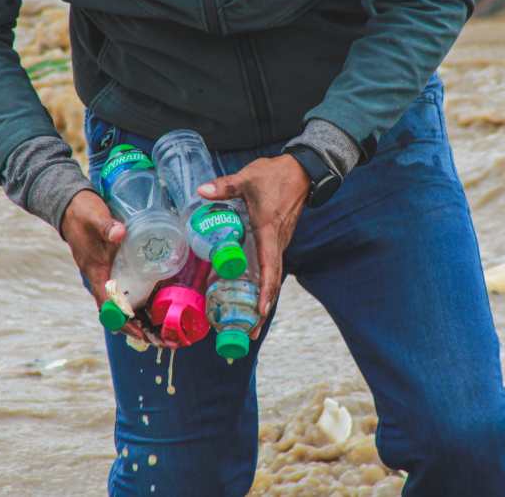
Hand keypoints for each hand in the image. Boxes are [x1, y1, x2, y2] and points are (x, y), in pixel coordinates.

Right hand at [61, 190, 156, 343]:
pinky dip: (144, 301)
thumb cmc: (83, 214)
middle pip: (120, 312)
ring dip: (144, 318)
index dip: (124, 322)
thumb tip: (119, 233)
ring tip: (166, 330)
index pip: (108, 306)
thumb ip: (106, 226)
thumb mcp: (94, 218)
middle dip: (140, 327)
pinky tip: (162, 305)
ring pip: (127, 303)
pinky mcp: (118, 267)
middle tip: (163, 339)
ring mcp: (110, 274)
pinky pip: (130, 290)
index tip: (141, 334)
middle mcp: (103, 279)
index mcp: (96, 273)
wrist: (73, 205)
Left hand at [198, 155, 308, 338]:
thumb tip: (202, 191)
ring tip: (249, 324)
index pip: (270, 267)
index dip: (264, 291)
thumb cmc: (275, 175)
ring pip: (273, 276)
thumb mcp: (248, 178)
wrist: (302, 171)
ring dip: (262, 300)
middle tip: (249, 333)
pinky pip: (272, 266)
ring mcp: (280, 242)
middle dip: (261, 308)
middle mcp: (278, 242)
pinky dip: (264, 284)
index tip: (259, 312)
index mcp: (269, 231)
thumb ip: (225, 186)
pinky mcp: (278, 240)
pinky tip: (251, 294)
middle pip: (272, 281)